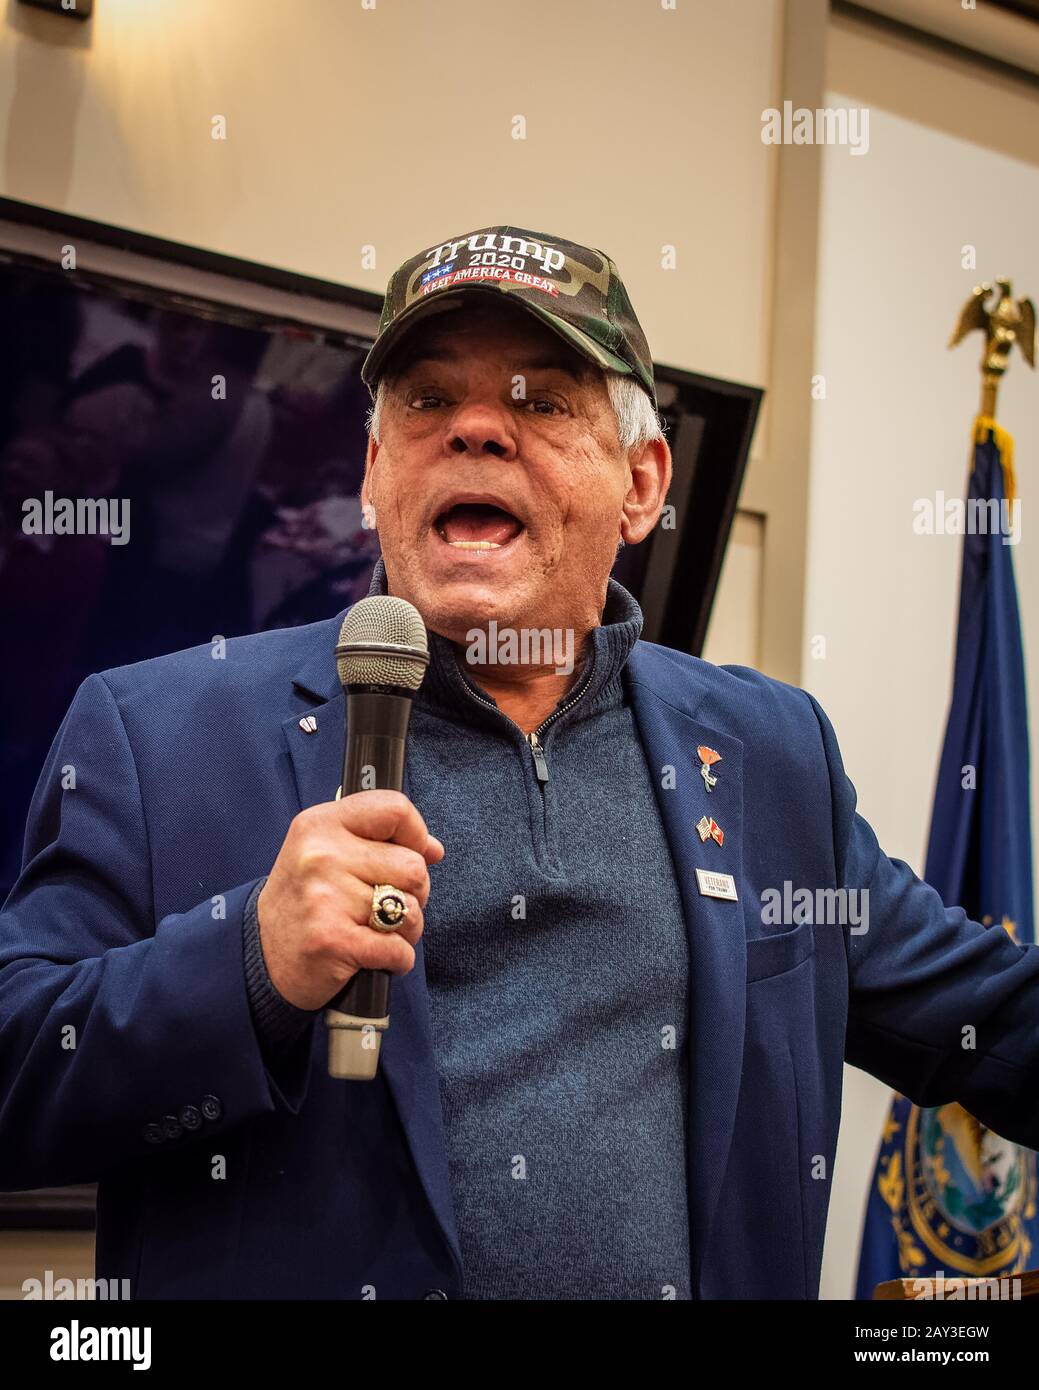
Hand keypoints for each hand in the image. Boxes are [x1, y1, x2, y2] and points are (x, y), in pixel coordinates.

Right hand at [256, 790, 443, 1010]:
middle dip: (414, 892)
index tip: (409, 852)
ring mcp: (325, 898)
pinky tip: (373, 955)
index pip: (396, 809)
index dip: (416, 834)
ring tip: (376, 930)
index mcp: (321, 824)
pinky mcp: (333, 940)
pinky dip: (397, 958)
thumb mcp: (329, 852)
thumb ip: (380, 841)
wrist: (261, 956)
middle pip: (413, 866)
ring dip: (406, 929)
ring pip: (411, 910)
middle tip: (384, 905)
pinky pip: (399, 948)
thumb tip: (433, 848)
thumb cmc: (305, 901)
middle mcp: (321, 855)